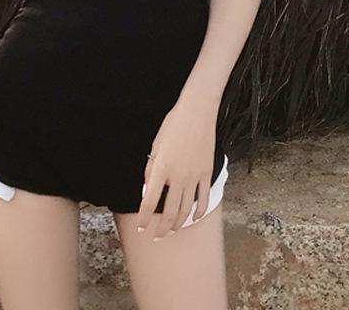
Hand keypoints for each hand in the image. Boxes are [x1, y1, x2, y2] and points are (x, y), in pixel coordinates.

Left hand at [135, 97, 217, 238]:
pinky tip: (194, 218)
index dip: (144, 218)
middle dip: (161, 229)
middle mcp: (178, 176)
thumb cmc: (173, 125)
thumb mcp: (156, 145)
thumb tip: (149, 190)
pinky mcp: (207, 173)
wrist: (197, 113)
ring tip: (172, 230)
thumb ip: (151, 170)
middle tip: (156, 236)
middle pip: (169, 212)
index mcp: (161, 168)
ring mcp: (194, 176)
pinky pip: (204, 199)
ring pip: (186, 210)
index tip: (141, 227)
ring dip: (178, 224)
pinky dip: (199, 212)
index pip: (149, 201)